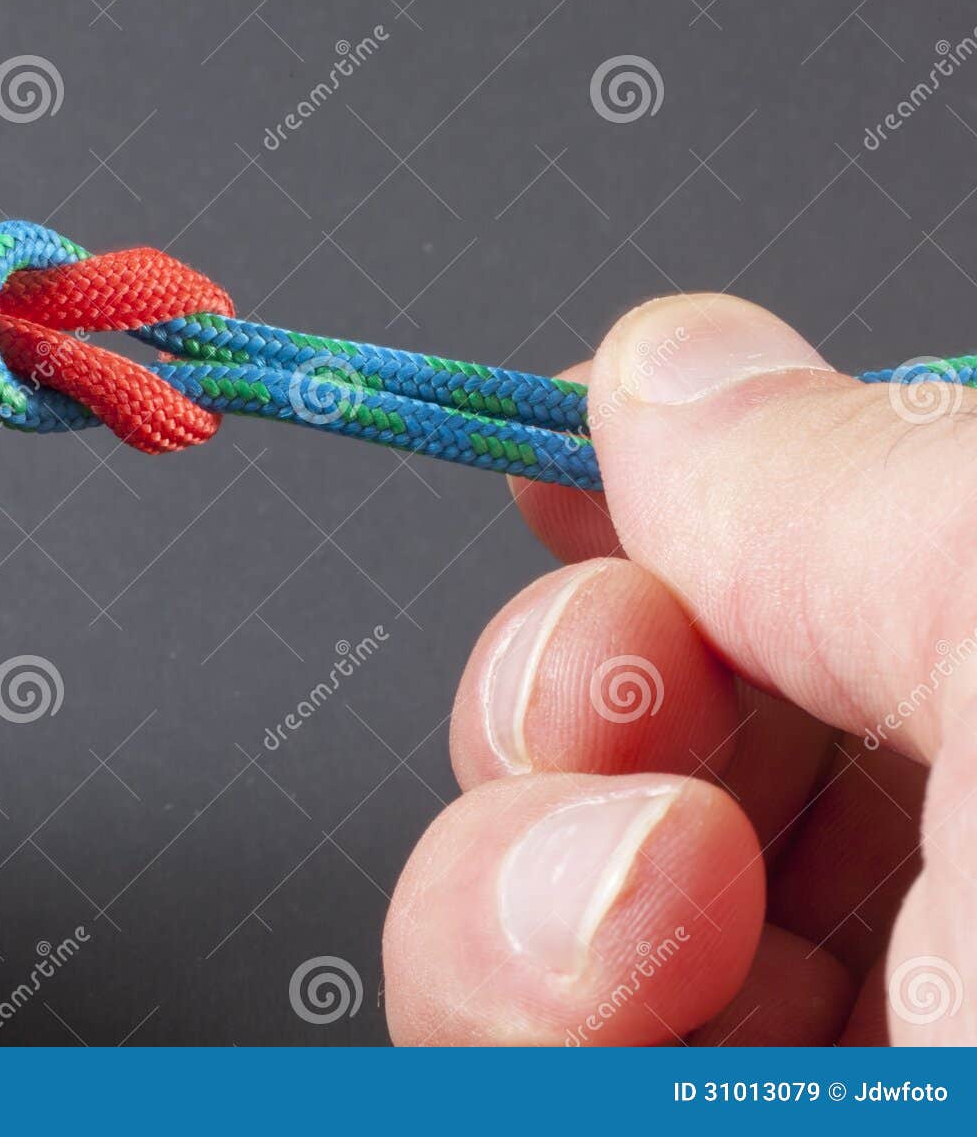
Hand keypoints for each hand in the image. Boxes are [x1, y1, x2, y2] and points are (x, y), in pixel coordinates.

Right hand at [384, 292, 975, 1045]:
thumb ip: (859, 485)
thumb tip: (671, 361)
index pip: (802, 567)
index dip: (660, 497)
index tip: (556, 459)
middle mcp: (931, 889)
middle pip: (628, 720)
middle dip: (563, 685)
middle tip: (626, 695)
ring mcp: (782, 1035)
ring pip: (518, 887)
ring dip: (512, 874)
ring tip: (653, 901)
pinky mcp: (655, 1115)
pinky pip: (491, 1035)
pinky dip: (502, 1011)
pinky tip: (610, 1016)